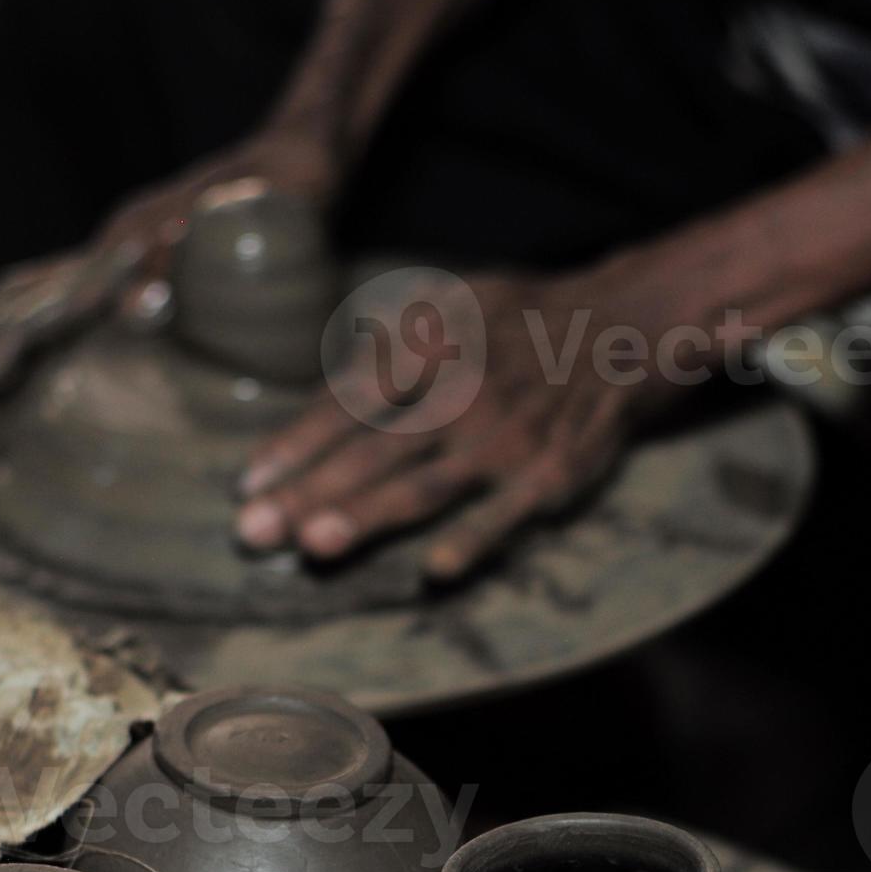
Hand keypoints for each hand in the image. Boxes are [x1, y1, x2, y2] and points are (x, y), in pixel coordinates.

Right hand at [0, 125, 341, 411]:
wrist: (298, 156)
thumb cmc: (284, 200)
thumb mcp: (247, 229)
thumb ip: (193, 260)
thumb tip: (137, 304)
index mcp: (128, 241)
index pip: (49, 298)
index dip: (11, 344)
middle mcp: (111, 241)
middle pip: (23, 294)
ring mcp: (117, 244)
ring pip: (32, 288)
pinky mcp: (130, 251)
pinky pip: (60, 287)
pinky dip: (26, 321)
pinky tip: (16, 357)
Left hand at [236, 270, 682, 582]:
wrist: (622, 325)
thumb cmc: (523, 320)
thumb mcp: (454, 302)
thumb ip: (394, 340)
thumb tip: (336, 368)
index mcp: (429, 348)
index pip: (348, 402)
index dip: (295, 444)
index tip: (248, 484)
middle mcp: (459, 393)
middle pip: (371, 451)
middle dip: (308, 493)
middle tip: (253, 534)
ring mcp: (504, 438)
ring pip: (424, 484)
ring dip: (369, 514)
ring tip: (316, 545)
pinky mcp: (548, 474)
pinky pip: (505, 513)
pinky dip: (473, 539)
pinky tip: (436, 569)